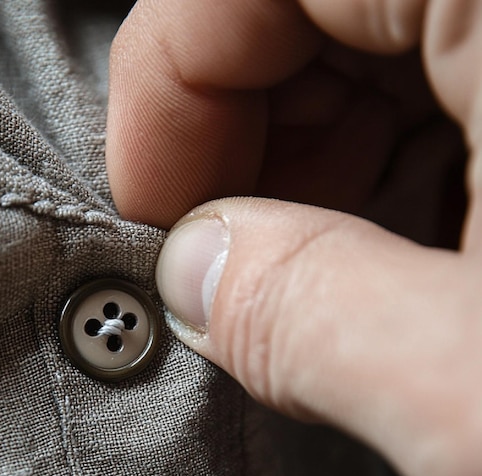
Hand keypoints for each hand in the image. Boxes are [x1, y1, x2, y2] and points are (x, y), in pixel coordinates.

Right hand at [106, 0, 481, 475]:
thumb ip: (313, 318)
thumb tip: (194, 273)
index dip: (169, 87)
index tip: (158, 219)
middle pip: (303, 6)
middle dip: (238, 139)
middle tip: (231, 267)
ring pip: (370, 46)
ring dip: (317, 167)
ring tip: (321, 280)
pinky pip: (444, 84)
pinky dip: (395, 166)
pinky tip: (402, 256)